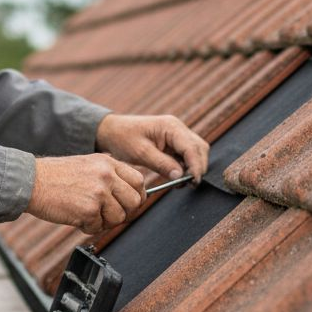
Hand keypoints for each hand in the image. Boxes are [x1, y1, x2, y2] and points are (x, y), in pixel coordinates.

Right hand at [27, 154, 144, 234]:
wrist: (31, 181)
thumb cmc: (56, 176)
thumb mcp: (88, 165)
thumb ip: (109, 176)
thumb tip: (131, 196)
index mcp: (108, 163)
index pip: (138, 181)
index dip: (137, 197)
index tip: (128, 205)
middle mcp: (106, 175)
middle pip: (134, 201)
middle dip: (124, 213)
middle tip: (108, 216)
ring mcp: (99, 192)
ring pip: (119, 217)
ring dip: (104, 222)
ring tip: (88, 215)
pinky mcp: (88, 209)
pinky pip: (98, 227)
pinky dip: (88, 227)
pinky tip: (76, 218)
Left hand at [94, 114, 209, 183]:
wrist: (112, 131)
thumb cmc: (124, 138)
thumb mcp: (140, 153)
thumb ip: (161, 164)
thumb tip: (180, 176)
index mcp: (171, 127)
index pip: (192, 147)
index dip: (196, 165)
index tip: (193, 181)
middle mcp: (178, 128)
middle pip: (200, 148)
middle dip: (198, 167)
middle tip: (189, 184)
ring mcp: (177, 134)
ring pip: (196, 151)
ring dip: (193, 167)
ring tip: (181, 183)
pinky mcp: (173, 142)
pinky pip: (186, 154)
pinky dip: (186, 166)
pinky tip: (177, 177)